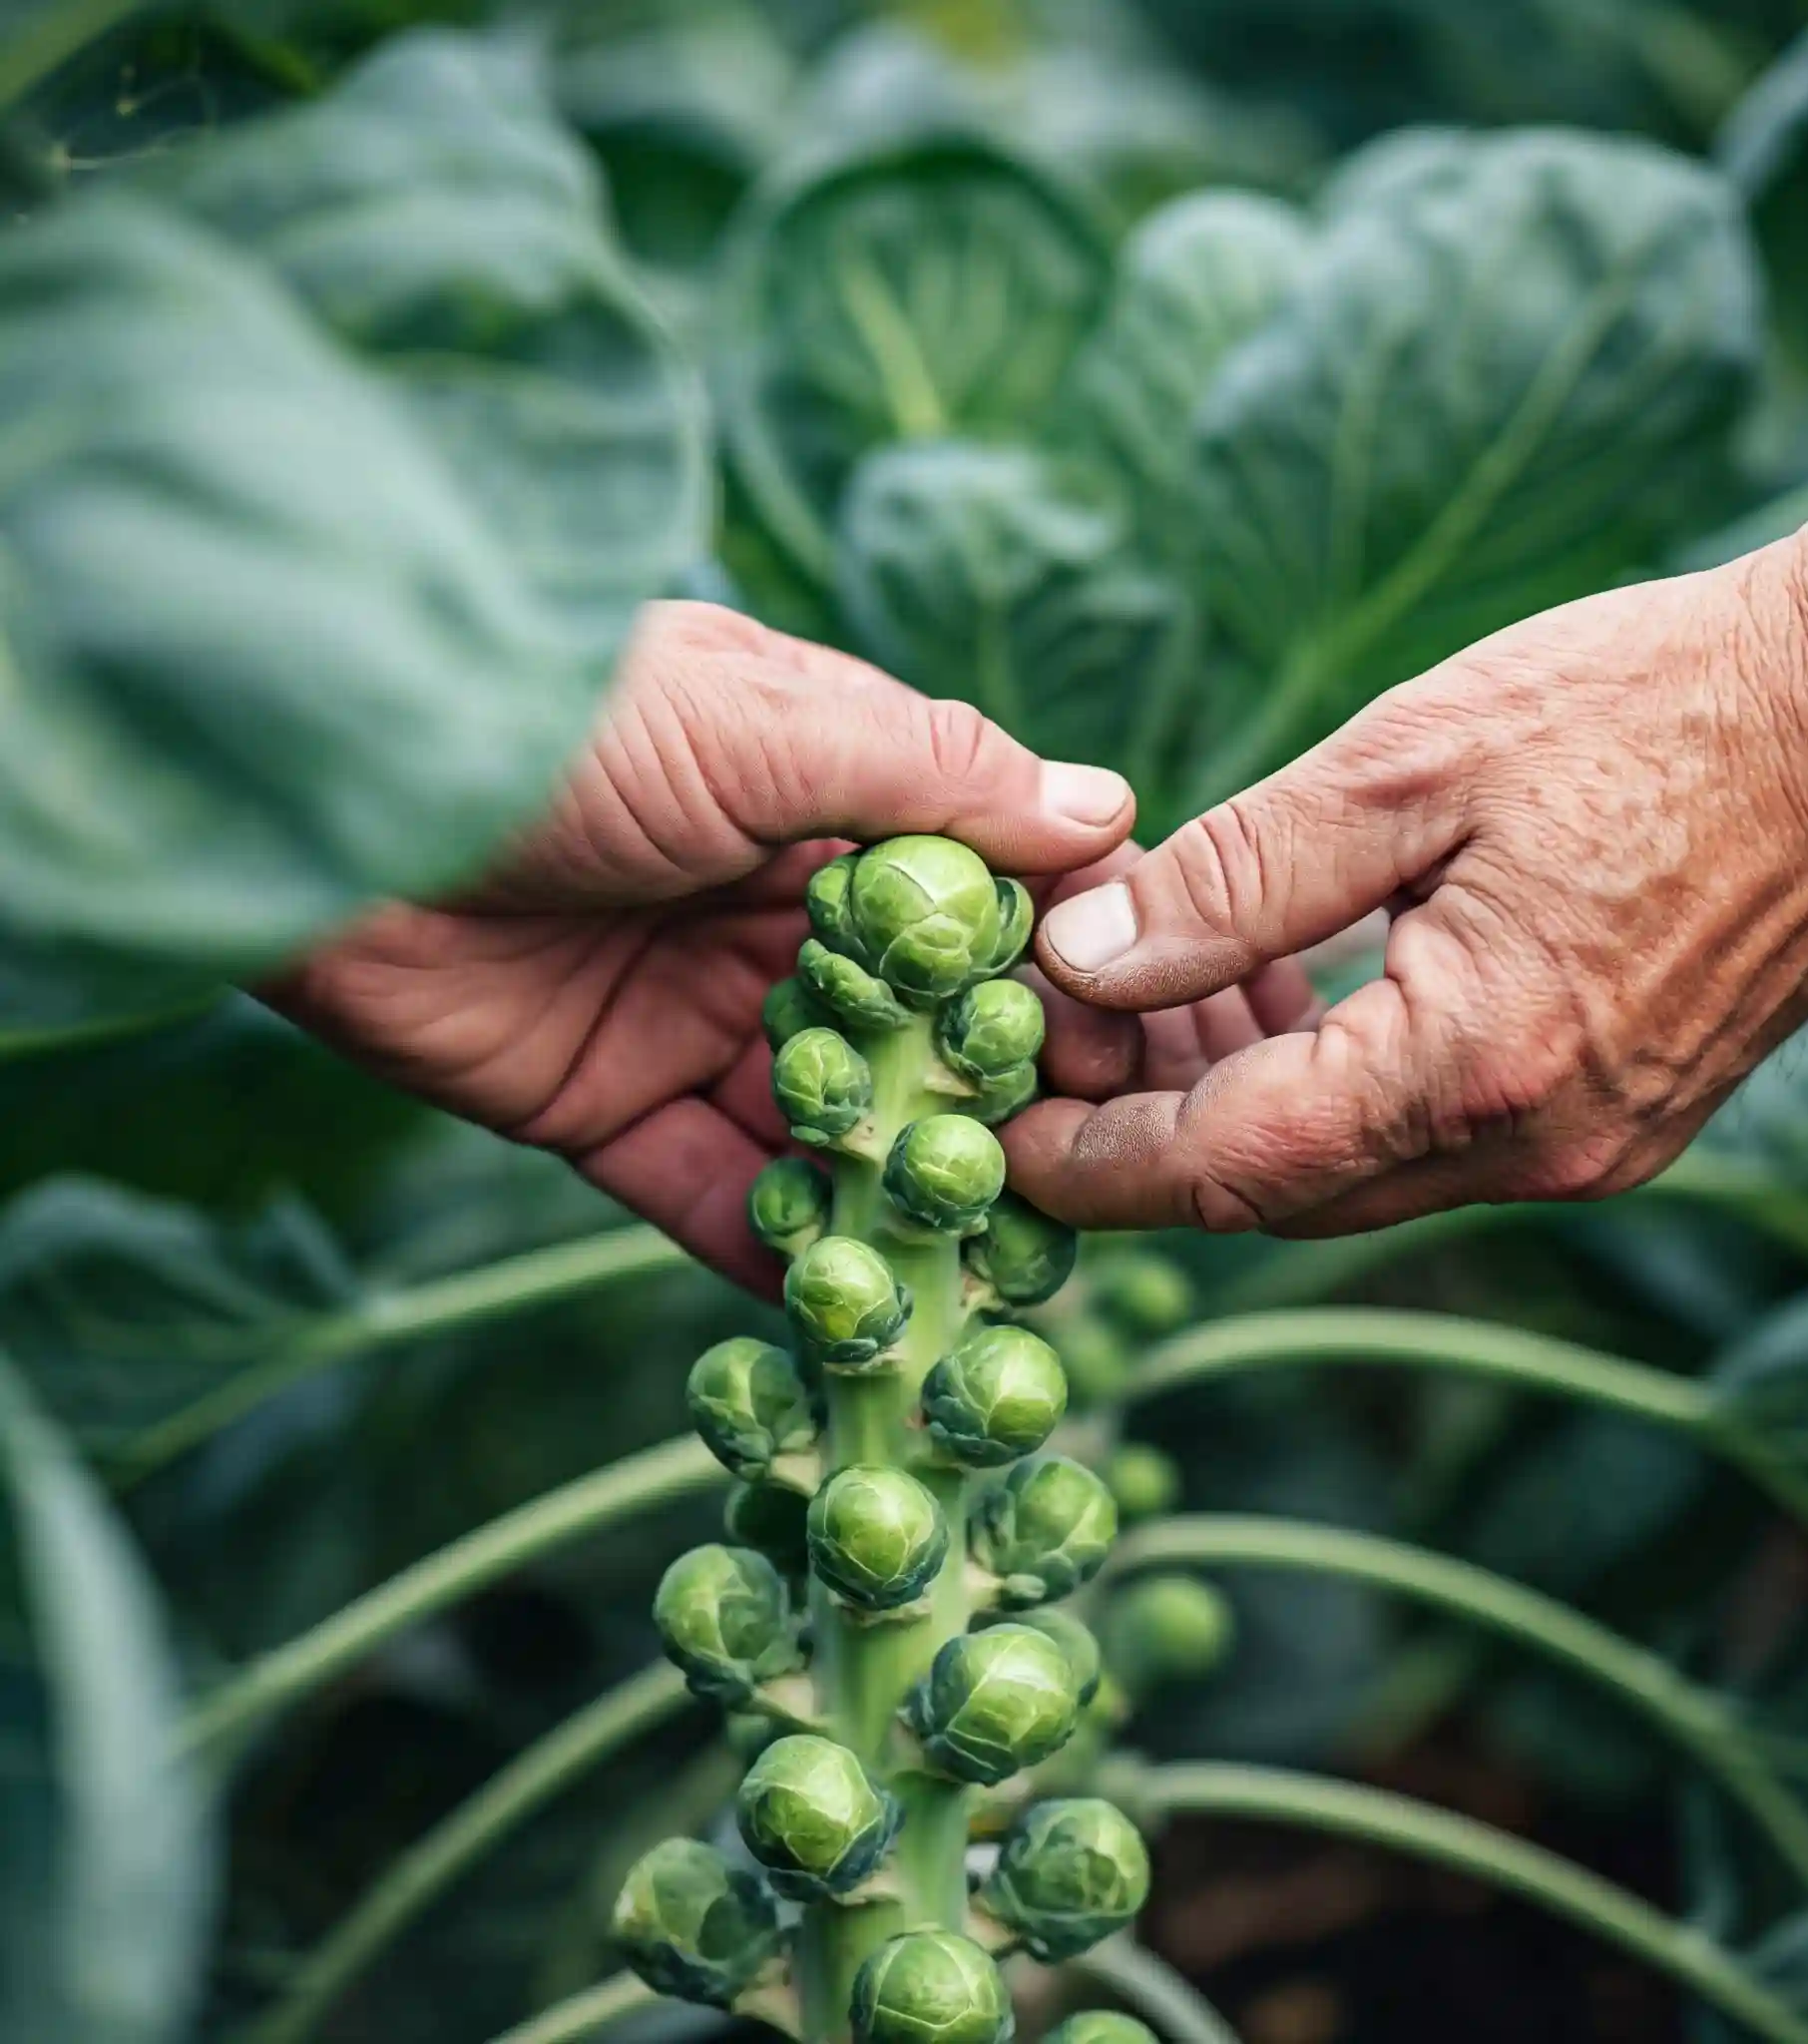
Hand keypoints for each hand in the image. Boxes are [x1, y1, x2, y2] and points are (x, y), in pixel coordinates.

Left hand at [270, 603, 1134, 1287]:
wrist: (319, 797)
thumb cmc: (563, 722)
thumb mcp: (765, 723)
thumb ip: (936, 777)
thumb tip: (1106, 808)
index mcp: (820, 802)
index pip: (974, 900)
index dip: (1051, 970)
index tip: (1134, 1043)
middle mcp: (767, 914)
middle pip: (912, 1030)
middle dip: (987, 1102)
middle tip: (1076, 1181)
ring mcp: (688, 1015)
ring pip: (827, 1124)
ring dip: (898, 1193)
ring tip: (989, 1273)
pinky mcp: (601, 1105)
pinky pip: (708, 1195)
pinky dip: (775, 1253)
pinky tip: (854, 1313)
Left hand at [1004, 527, 1807, 1236]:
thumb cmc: (1647, 708)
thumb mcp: (1408, 762)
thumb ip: (1237, 878)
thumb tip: (1087, 956)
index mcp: (1472, 1065)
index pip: (1222, 1171)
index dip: (1086, 1163)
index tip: (983, 1134)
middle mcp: (1531, 1147)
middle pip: (1271, 1193)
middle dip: (1140, 1135)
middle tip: (1042, 1043)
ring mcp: (1583, 1150)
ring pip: (1341, 1173)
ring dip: (1227, 1108)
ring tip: (1147, 993)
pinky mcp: (1611, 1121)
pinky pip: (1418, 1142)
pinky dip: (1322, 1091)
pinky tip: (1276, 994)